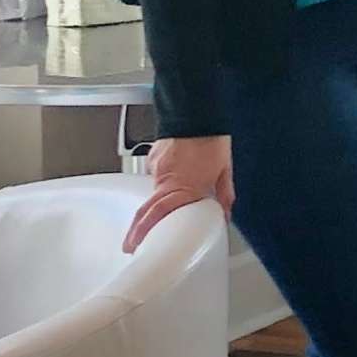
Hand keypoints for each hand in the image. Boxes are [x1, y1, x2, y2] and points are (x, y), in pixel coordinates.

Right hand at [127, 134, 231, 251]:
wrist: (196, 112)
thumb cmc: (211, 140)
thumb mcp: (225, 170)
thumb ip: (223, 195)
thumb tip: (225, 213)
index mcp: (183, 187)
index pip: (157, 213)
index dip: (142, 231)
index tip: (134, 244)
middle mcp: (165, 179)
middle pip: (146, 208)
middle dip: (137, 228)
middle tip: (131, 243)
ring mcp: (157, 168)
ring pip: (153, 191)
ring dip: (156, 202)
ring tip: (160, 209)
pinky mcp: (153, 158)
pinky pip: (156, 175)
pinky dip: (163, 180)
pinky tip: (174, 177)